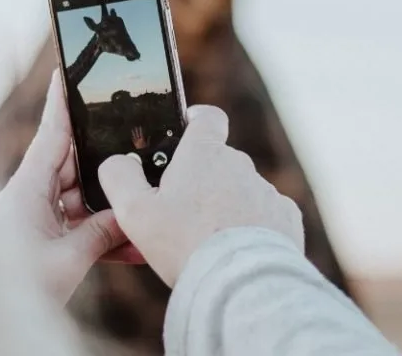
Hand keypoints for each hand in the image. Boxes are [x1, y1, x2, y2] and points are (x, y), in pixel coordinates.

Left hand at [0, 70, 143, 304]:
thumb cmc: (14, 288)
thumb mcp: (65, 262)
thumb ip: (101, 234)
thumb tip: (130, 213)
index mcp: (27, 188)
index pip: (51, 133)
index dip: (62, 100)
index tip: (69, 68)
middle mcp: (32, 195)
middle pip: (74, 163)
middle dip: (105, 160)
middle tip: (135, 149)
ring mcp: (38, 216)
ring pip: (81, 196)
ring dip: (108, 206)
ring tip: (138, 210)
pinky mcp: (43, 236)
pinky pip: (78, 224)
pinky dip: (101, 233)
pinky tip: (128, 245)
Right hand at [98, 105, 303, 287]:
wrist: (240, 284)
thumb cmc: (184, 244)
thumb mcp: (134, 211)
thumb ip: (118, 177)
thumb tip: (116, 162)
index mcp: (204, 153)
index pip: (207, 117)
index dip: (195, 120)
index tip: (186, 130)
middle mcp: (239, 164)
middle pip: (218, 160)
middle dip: (201, 178)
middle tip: (180, 211)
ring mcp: (265, 191)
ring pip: (240, 189)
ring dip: (226, 205)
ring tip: (207, 239)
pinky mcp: (285, 218)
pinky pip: (265, 215)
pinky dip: (252, 227)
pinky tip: (235, 250)